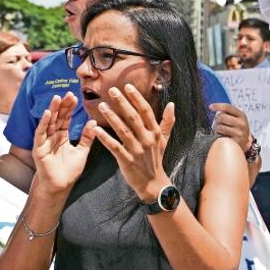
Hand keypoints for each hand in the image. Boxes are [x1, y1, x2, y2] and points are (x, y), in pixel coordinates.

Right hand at [33, 93, 96, 192]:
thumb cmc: (69, 170)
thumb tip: (94, 122)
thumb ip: (87, 137)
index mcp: (63, 136)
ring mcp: (44, 141)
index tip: (76, 97)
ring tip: (56, 98)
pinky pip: (40, 134)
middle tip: (69, 93)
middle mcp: (52, 136)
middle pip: (57, 118)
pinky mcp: (38, 148)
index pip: (66, 118)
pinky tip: (47, 114)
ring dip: (52, 110)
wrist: (60, 186)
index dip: (70, 108)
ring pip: (48, 123)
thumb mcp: (82, 151)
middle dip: (62, 106)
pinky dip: (43, 124)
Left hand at [93, 85, 173, 202]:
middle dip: (122, 103)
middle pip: (133, 117)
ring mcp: (137, 150)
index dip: (136, 98)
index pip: (146, 111)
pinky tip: (96, 129)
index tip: (127, 86)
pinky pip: (114, 147)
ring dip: (111, 117)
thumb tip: (172, 104)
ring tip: (101, 106)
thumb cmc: (156, 159)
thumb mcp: (164, 139)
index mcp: (155, 132)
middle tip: (111, 90)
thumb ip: (168, 121)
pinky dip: (105, 138)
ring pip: (123, 130)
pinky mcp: (126, 160)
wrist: (153, 183)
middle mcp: (147, 139)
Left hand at [210, 103, 252, 151]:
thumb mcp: (237, 118)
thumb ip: (227, 112)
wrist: (245, 142)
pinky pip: (220, 136)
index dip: (218, 106)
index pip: (228, 107)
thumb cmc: (237, 128)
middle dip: (218, 120)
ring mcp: (239, 133)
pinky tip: (223, 136)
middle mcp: (242, 123)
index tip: (210, 107)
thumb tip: (212, 107)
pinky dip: (219, 135)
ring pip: (220, 127)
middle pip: (222, 117)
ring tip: (222, 131)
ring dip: (217, 129)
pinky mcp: (235, 141)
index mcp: (242, 115)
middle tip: (220, 123)